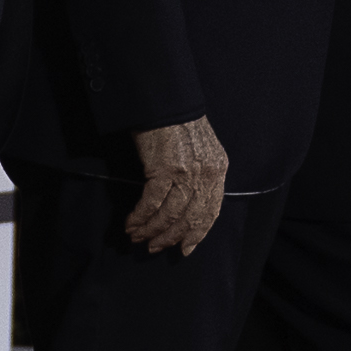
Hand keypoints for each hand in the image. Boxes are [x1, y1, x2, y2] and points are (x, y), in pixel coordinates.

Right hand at [123, 115, 226, 255]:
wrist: (165, 102)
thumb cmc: (179, 124)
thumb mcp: (202, 149)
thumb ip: (202, 174)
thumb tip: (189, 205)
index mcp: (219, 168)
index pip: (212, 211)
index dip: (197, 233)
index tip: (185, 248)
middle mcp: (207, 173)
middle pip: (190, 218)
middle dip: (170, 237)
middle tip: (155, 247)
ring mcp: (186, 173)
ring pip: (170, 214)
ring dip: (152, 230)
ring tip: (138, 237)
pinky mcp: (164, 170)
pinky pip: (151, 203)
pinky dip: (140, 217)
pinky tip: (131, 224)